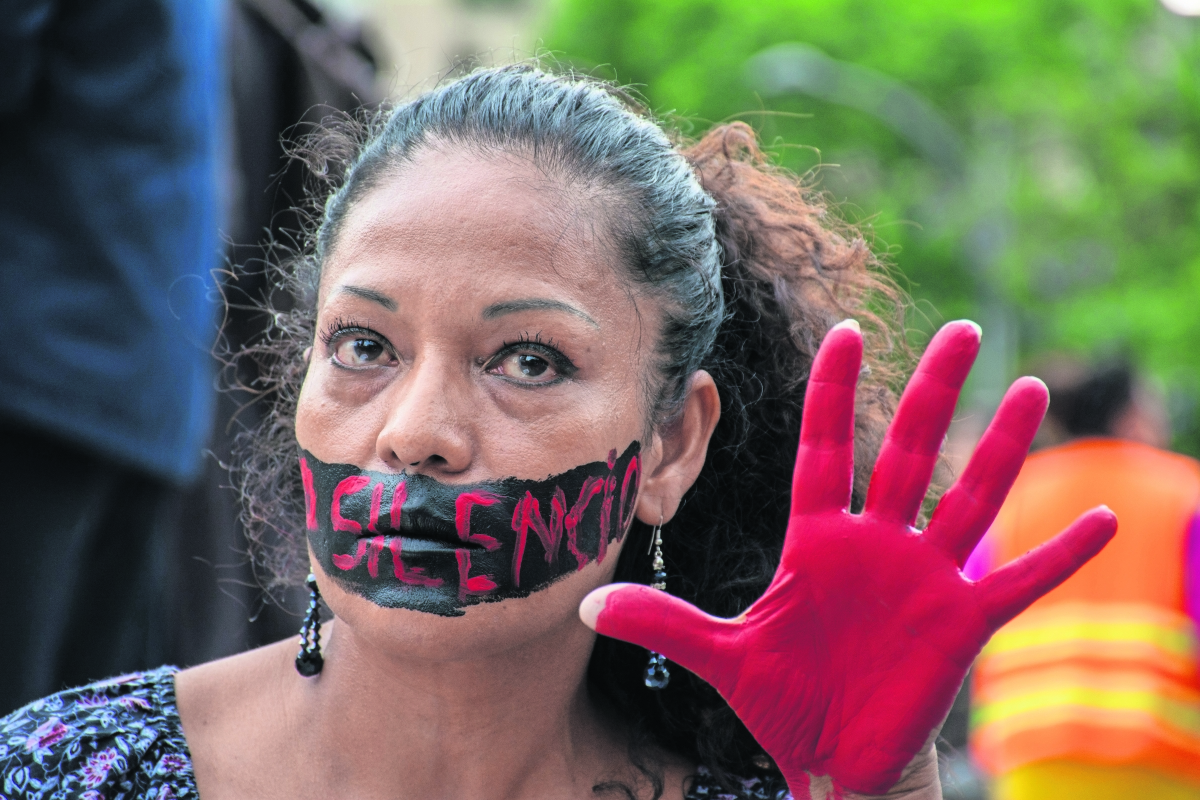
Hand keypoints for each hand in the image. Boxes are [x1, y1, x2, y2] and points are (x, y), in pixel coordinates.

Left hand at [580, 320, 1115, 797]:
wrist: (829, 756)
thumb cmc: (781, 698)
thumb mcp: (722, 654)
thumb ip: (664, 620)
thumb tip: (588, 602)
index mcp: (816, 540)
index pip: (824, 448)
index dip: (832, 392)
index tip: (842, 330)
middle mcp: (876, 543)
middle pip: (907, 452)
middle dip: (931, 393)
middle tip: (960, 329)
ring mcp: (923, 577)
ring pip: (968, 497)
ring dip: (1001, 448)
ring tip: (1031, 390)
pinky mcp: (961, 621)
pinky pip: (1017, 580)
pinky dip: (1057, 555)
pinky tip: (1103, 521)